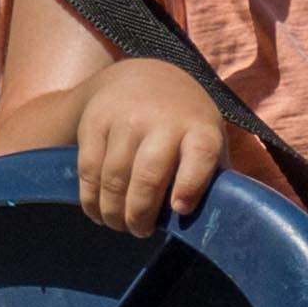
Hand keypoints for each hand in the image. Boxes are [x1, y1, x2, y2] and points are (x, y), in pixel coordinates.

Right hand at [67, 59, 227, 232]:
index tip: (180, 208)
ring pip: (113, 179)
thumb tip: (219, 220)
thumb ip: (212, 174)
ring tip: (120, 224)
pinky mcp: (95, 121)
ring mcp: (125, 119)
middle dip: (140, 214)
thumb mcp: (208, 138)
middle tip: (140, 231)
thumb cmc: (185, 123)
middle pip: (148, 176)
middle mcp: (163, 120)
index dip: (190, 185)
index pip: (200, 155)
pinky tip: (98, 211)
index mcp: (199, 128)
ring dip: (114, 212)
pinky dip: (90, 199)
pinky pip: (88, 170)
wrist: (145, 75)